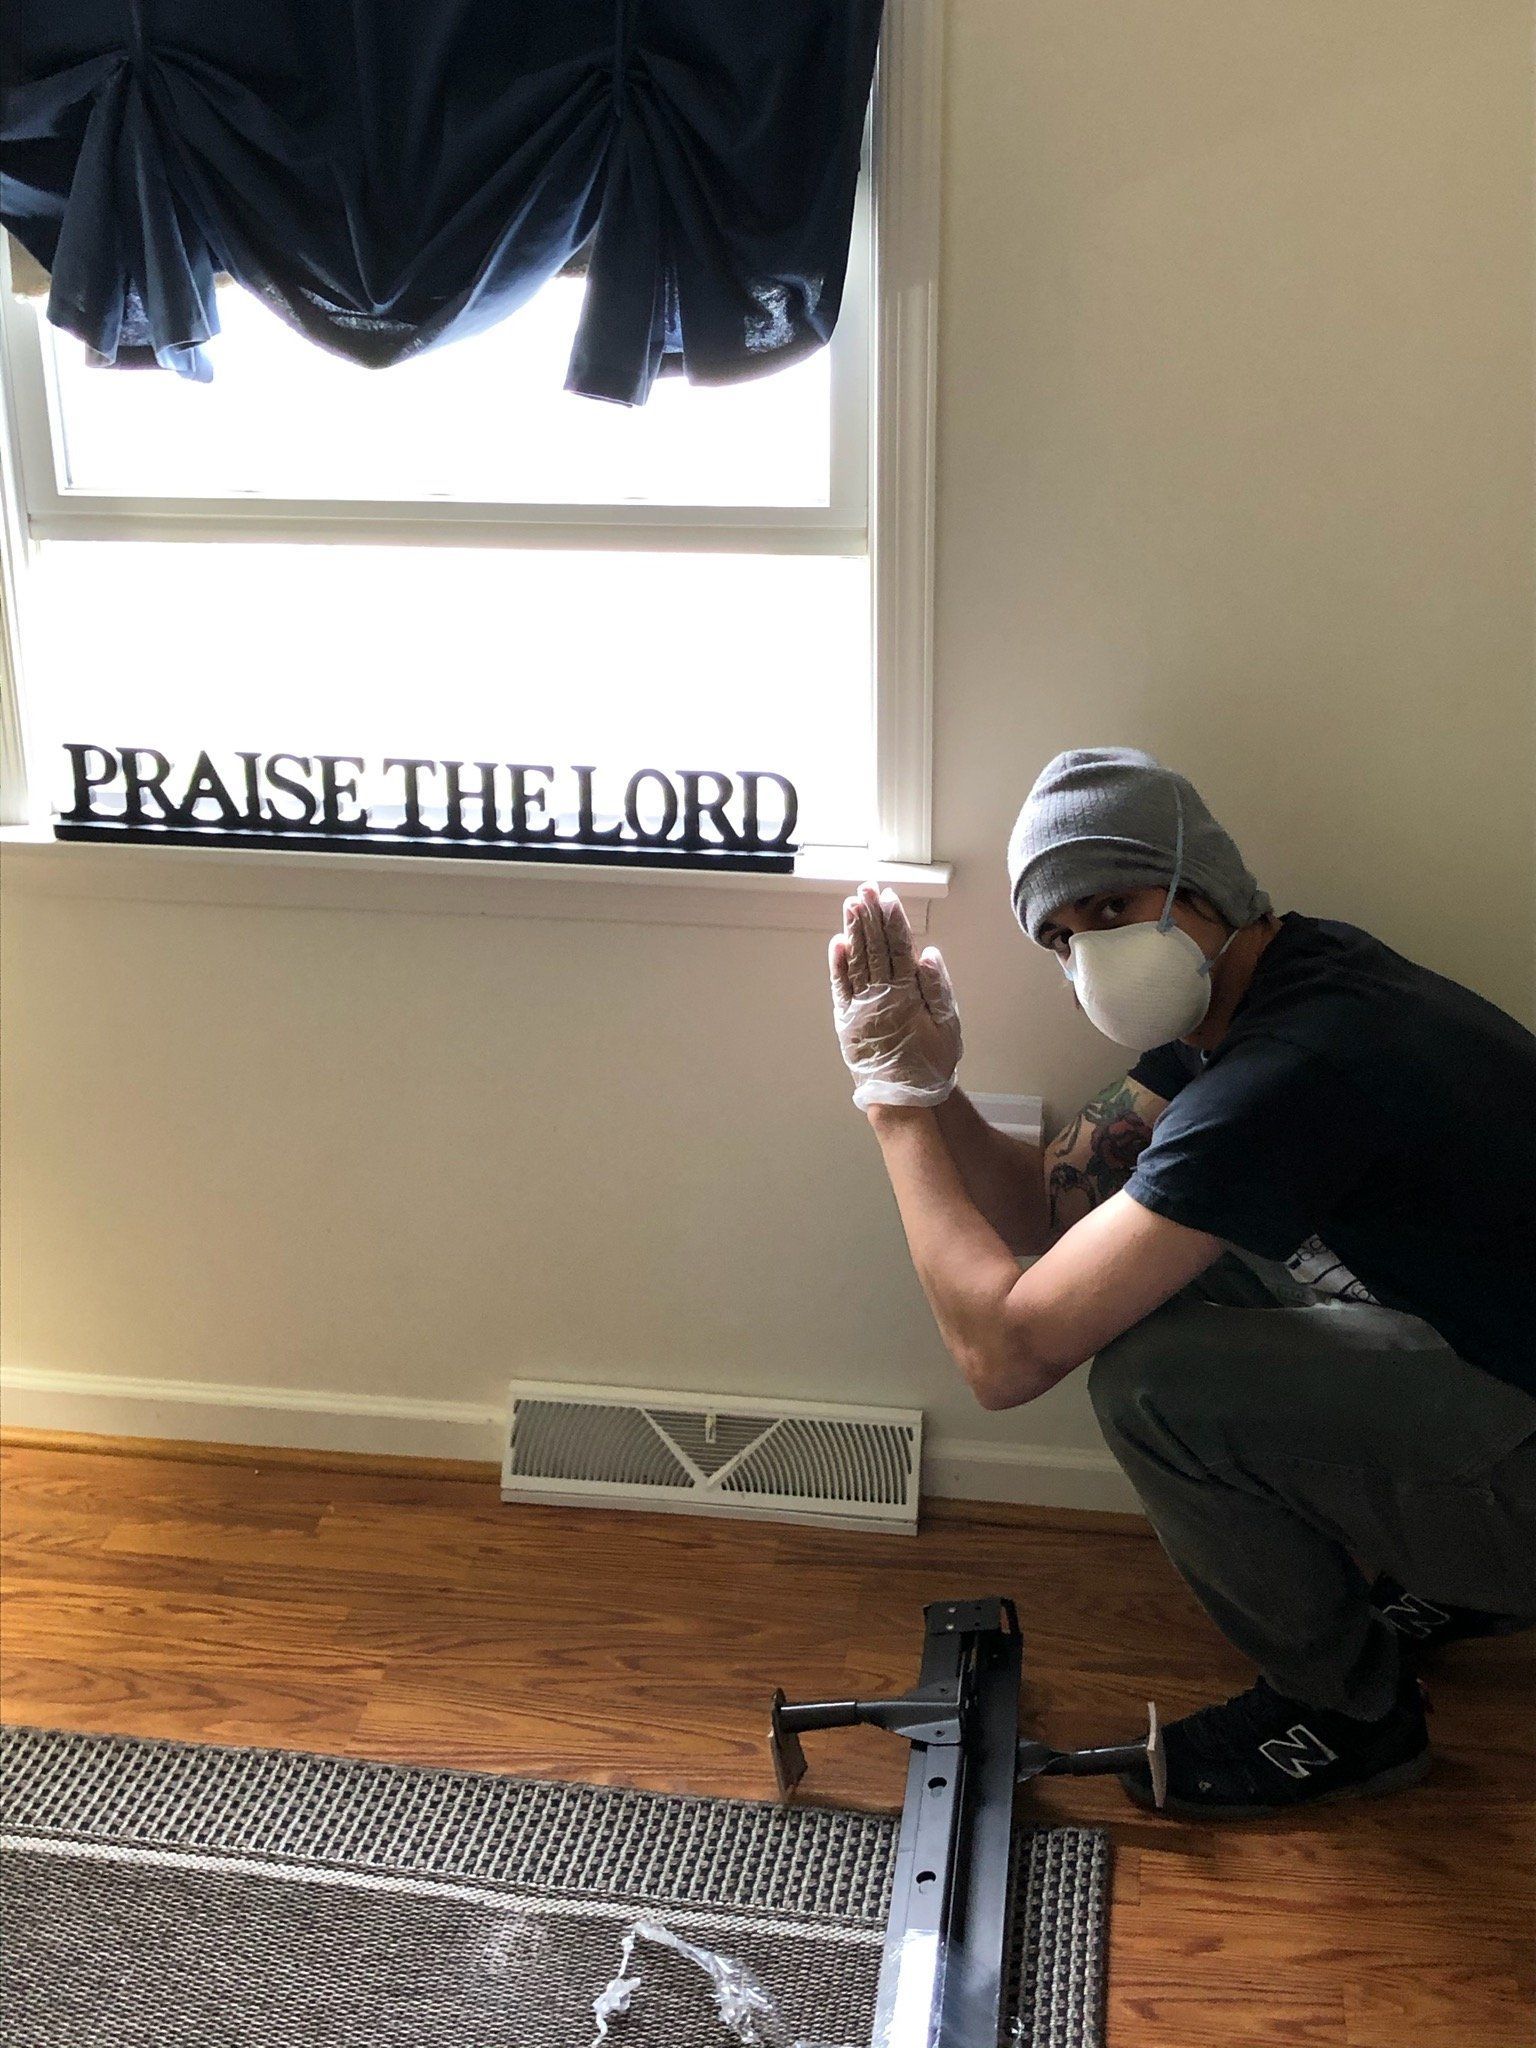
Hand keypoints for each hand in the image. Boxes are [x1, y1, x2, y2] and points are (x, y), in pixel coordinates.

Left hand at [829, 883, 962, 1110]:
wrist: (904, 1098)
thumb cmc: (931, 1062)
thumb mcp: (948, 1026)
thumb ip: (937, 988)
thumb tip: (928, 953)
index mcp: (909, 995)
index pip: (899, 949)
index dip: (893, 922)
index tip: (887, 897)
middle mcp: (882, 997)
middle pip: (875, 949)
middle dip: (870, 916)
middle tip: (865, 888)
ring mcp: (861, 1008)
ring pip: (856, 962)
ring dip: (853, 932)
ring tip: (851, 905)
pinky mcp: (847, 1021)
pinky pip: (840, 988)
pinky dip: (838, 965)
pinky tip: (837, 942)